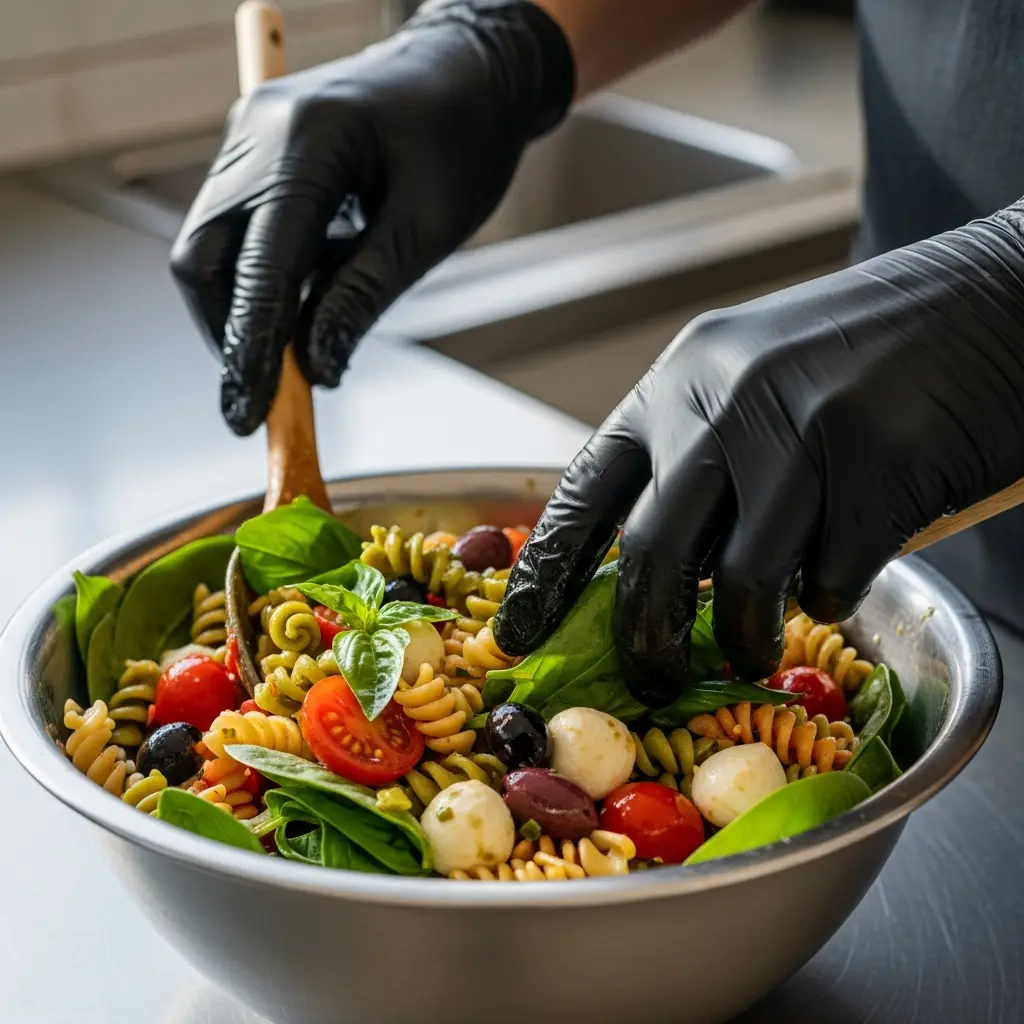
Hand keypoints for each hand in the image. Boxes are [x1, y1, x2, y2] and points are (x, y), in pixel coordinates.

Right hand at [170, 0, 572, 434]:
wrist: (469, 72)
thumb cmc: (463, 137)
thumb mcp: (427, 228)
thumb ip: (364, 297)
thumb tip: (316, 368)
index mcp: (308, 142)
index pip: (259, 265)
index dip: (250, 348)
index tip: (248, 413)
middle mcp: (258, 133)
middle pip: (206, 258)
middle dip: (231, 334)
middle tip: (265, 398)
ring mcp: (249, 138)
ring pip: (213, 250)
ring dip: (246, 311)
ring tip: (301, 351)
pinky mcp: (255, 154)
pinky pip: (238, 232)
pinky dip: (263, 282)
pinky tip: (306, 304)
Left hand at [494, 206, 1023, 704]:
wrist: (999, 299)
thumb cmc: (868, 353)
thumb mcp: (752, 380)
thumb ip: (697, 461)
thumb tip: (648, 576)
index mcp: (679, 381)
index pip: (583, 490)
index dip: (544, 572)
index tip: (518, 632)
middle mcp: (725, 402)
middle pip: (649, 555)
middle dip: (642, 641)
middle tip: (651, 684)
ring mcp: (802, 434)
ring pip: (739, 584)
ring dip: (744, 639)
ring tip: (756, 650)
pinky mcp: (878, 473)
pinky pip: (830, 579)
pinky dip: (831, 596)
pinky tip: (849, 567)